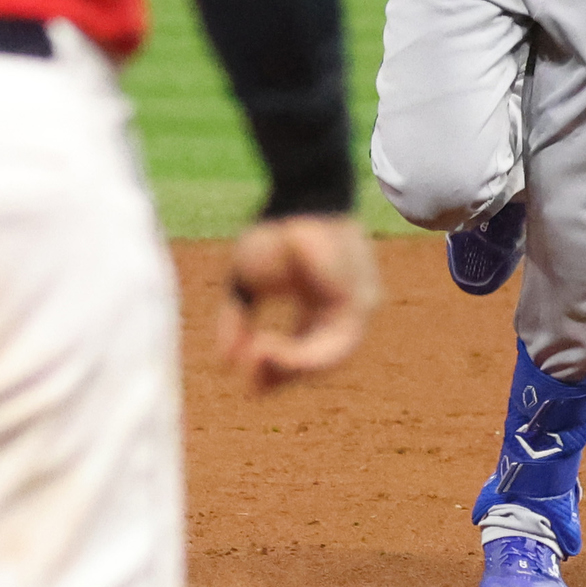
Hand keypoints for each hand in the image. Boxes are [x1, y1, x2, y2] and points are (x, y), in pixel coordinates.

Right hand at [218, 215, 379, 394]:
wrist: (299, 199)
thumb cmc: (274, 231)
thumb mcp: (245, 283)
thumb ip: (236, 322)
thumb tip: (224, 365)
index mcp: (318, 303)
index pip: (301, 350)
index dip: (273, 368)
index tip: (245, 381)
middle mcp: (340, 311)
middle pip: (314, 360)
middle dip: (280, 376)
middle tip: (251, 387)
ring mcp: (355, 310)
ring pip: (326, 361)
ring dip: (288, 370)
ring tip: (256, 363)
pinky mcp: (361, 306)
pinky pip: (334, 347)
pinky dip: (301, 356)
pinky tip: (270, 351)